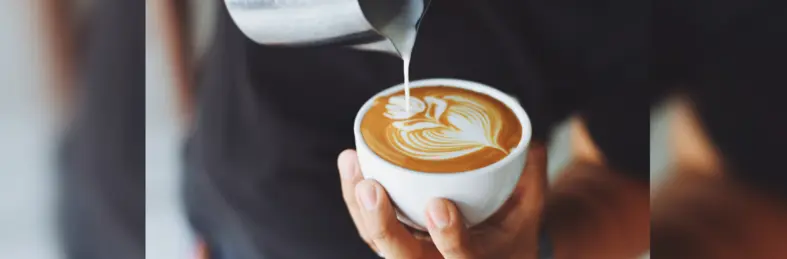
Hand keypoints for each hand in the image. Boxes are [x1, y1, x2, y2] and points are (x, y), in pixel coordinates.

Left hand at [337, 143, 547, 258]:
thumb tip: (529, 141)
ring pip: (375, 239)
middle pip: (399, 255)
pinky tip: (351, 163)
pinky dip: (355, 196)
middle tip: (371, 186)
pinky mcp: (393, 240)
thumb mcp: (528, 211)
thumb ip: (530, 179)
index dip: (449, 237)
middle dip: (381, 223)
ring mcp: (410, 254)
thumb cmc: (510, 234)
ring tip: (352, 162)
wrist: (495, 256)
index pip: (460, 257)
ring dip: (358, 204)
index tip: (439, 205)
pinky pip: (368, 225)